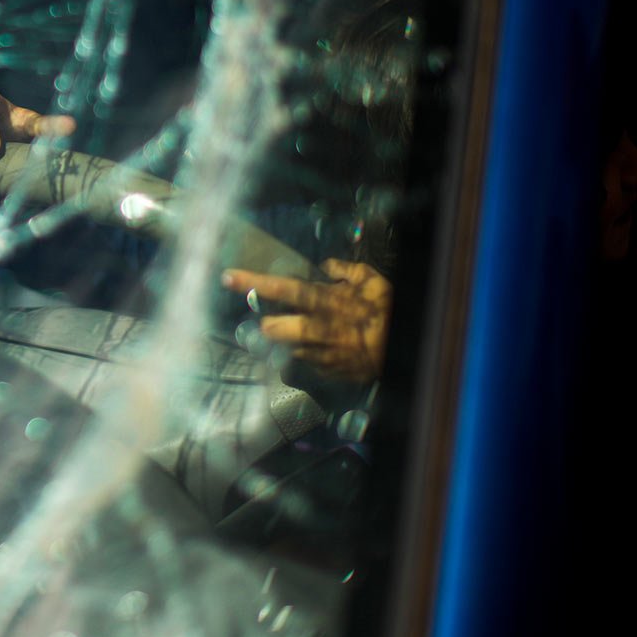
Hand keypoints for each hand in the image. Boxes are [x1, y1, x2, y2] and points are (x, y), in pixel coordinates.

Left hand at [221, 259, 391, 383]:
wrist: (408, 352)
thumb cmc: (389, 312)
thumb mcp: (374, 283)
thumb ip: (348, 271)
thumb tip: (327, 265)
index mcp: (327, 302)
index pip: (284, 289)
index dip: (255, 282)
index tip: (228, 277)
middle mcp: (318, 329)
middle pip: (275, 329)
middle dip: (267, 325)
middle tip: (266, 319)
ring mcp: (321, 353)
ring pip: (289, 349)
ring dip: (290, 342)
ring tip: (308, 335)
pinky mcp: (328, 371)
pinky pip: (309, 362)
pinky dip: (312, 354)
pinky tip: (325, 348)